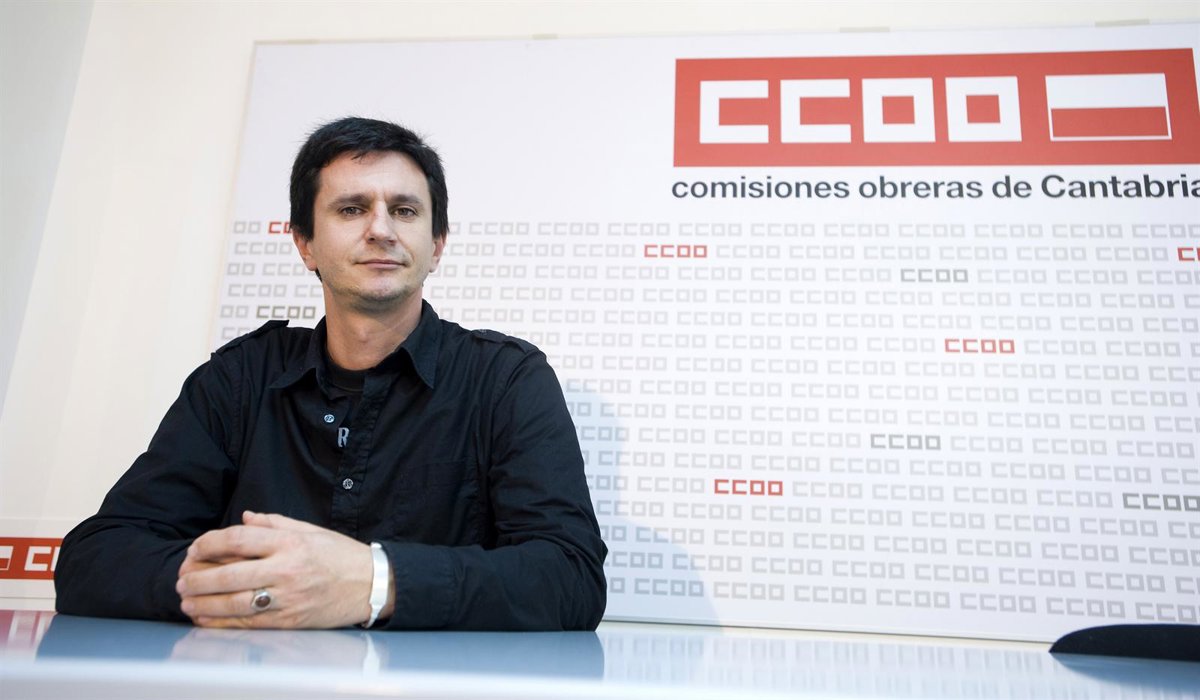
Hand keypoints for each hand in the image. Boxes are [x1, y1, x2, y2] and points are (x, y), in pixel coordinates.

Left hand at [176, 511, 387, 628]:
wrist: (372, 584)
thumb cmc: (341, 555)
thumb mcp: (311, 530)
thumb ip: (275, 523)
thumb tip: (245, 518)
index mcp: (291, 543)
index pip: (238, 540)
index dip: (209, 543)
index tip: (195, 548)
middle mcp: (287, 570)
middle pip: (230, 575)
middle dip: (199, 577)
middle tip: (181, 578)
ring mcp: (288, 598)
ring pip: (234, 603)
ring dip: (204, 602)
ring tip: (186, 599)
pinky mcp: (290, 621)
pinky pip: (248, 623)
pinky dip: (222, 621)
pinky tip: (206, 617)